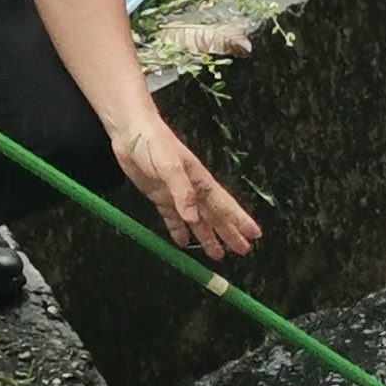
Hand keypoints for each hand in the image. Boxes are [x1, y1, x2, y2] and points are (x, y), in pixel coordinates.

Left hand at [111, 112, 261, 261]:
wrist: (130, 131)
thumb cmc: (154, 143)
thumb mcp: (170, 166)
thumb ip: (182, 192)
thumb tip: (194, 219)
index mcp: (200, 181)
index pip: (225, 205)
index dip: (240, 220)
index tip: (255, 234)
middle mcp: (192, 190)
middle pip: (214, 216)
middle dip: (229, 233)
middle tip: (244, 251)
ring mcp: (176, 194)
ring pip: (196, 221)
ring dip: (207, 237)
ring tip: (218, 255)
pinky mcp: (159, 196)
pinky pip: (172, 218)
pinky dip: (178, 231)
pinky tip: (183, 243)